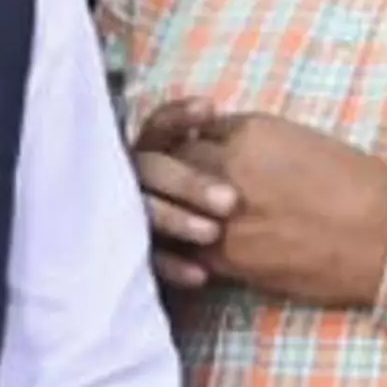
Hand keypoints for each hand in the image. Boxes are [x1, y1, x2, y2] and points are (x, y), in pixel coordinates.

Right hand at [130, 103, 230, 295]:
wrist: (238, 264)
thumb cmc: (253, 210)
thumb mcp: (235, 170)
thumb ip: (222, 151)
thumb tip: (227, 125)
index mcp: (162, 153)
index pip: (161, 127)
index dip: (179, 118)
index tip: (208, 111)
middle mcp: (141, 181)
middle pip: (151, 169)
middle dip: (187, 181)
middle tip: (229, 201)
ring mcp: (134, 216)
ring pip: (145, 212)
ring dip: (176, 219)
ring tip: (213, 233)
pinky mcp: (138, 255)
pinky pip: (149, 260)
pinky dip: (173, 265)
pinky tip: (200, 275)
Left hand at [137, 103, 386, 308]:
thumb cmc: (361, 188)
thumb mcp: (305, 140)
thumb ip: (258, 141)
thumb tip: (225, 149)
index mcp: (251, 131)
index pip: (194, 129)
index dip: (192, 143)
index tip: (198, 154)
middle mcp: (230, 167)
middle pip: (172, 161)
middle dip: (170, 173)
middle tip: (171, 186)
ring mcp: (224, 214)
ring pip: (170, 205)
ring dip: (172, 210)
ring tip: (183, 217)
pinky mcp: (230, 256)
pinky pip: (186, 246)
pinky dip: (184, 246)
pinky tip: (194, 247)